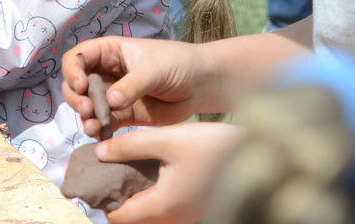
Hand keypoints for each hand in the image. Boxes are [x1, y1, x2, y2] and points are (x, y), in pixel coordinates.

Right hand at [62, 37, 204, 136]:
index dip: (73, 70)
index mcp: (109, 52)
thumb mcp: (155, 69)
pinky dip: (99, 130)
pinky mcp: (122, 116)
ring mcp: (112, 95)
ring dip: (84, 117)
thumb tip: (110, 101)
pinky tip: (102, 135)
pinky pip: (103, 124)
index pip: (78, 57)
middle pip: (75, 84)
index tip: (82, 85)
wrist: (201, 85)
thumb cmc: (179, 64)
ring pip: (86, 106)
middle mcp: (105, 72)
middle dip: (75, 98)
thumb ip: (132, 84)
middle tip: (87, 110)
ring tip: (93, 126)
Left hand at [96, 123, 244, 223]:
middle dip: (116, 197)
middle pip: (132, 219)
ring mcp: (187, 216)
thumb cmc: (214, 146)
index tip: (94, 176)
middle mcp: (175, 219)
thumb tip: (99, 152)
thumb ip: (130, 145)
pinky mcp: (196, 208)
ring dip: (134, 196)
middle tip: (107, 170)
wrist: (260, 153)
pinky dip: (151, 194)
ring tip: (124, 168)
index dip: (102, 198)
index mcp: (164, 207)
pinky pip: (164, 209)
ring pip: (149, 215)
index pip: (118, 218)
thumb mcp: (167, 139)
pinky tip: (148, 170)